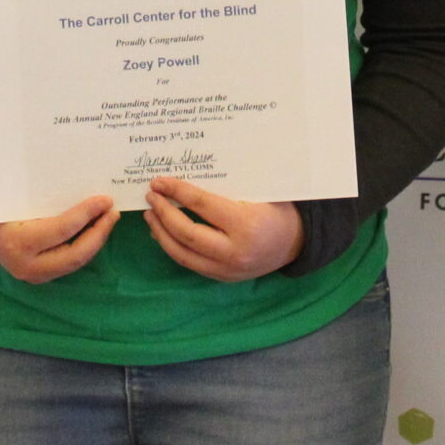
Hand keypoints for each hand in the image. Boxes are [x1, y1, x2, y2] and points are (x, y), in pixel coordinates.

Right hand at [0, 195, 118, 283]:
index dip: (86, 214)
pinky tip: (95, 232)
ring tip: (108, 220)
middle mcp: (26, 266)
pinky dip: (86, 247)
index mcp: (17, 242)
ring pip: (75, 262)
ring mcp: (34, 277)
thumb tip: (84, 184)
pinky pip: (70, 264)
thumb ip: (46, 196)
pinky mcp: (42, 279)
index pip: (61, 229)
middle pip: (74, 254)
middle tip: (113, 213)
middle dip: (99, 233)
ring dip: (95, 241)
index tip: (105, 200)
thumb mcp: (17, 198)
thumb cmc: (3, 208)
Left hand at [142, 178, 304, 281]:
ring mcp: (227, 269)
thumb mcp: (260, 190)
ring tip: (150, 214)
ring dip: (161, 233)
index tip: (159, 181)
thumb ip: (228, 183)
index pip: (201, 205)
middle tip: (151, 196)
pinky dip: (172, 247)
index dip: (177, 192)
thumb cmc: (276, 209)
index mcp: (245, 225)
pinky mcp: (222, 277)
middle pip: (186, 233)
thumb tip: (190, 167)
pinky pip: (190, 263)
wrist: (294, 244)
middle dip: (164, 213)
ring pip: (182, 254)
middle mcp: (234, 251)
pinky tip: (163, 232)